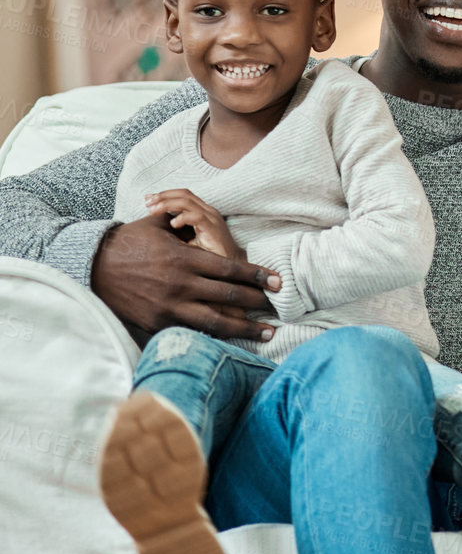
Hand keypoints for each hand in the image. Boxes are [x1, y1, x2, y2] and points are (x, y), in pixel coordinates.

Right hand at [92, 214, 281, 344]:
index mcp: (184, 258)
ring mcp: (171, 307)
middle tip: (278, 306)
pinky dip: (217, 337)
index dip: (257, 276)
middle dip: (257, 302)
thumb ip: (183, 220)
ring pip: (217, 322)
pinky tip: (234, 340)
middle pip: (230, 296)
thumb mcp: (155, 225)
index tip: (276, 282)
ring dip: (246, 329)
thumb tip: (203, 213)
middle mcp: (181, 284)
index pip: (230, 269)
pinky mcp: (160, 323)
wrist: (91, 267)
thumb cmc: (127, 243)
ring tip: (266, 333)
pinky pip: (195, 332)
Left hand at [144, 188, 244, 260]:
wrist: (231, 266)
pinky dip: (181, 218)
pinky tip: (172, 224)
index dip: (164, 194)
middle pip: (183, 194)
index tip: (148, 201)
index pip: (183, 195)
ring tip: (153, 211)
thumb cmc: (209, 255)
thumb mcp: (188, 239)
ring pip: (187, 201)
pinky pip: (196, 216)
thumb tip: (154, 226)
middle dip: (162, 196)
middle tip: (147, 203)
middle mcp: (208, 211)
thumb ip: (176, 230)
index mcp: (203, 211)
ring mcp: (212, 218)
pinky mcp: (213, 228)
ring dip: (167, 204)